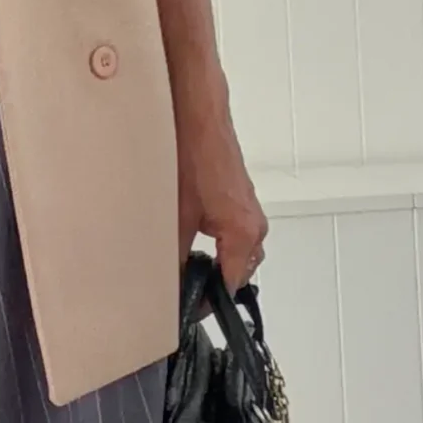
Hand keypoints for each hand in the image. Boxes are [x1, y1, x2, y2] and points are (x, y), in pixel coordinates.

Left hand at [175, 94, 267, 289]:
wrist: (198, 113)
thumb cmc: (193, 153)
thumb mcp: (176, 217)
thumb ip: (176, 257)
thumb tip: (168, 284)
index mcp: (243, 234)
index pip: (231, 286)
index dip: (207, 301)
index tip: (187, 309)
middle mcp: (253, 225)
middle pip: (236, 271)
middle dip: (210, 281)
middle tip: (180, 290)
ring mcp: (249, 211)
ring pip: (235, 251)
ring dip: (213, 259)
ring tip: (182, 262)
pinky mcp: (239, 198)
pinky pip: (232, 232)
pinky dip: (215, 240)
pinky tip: (189, 235)